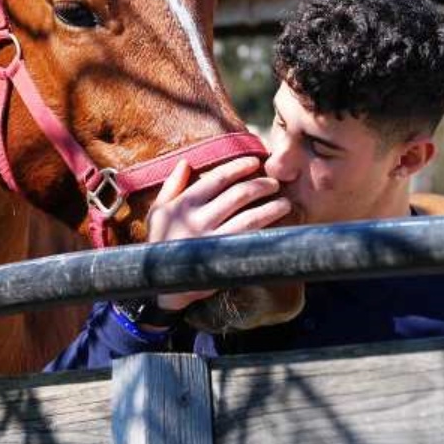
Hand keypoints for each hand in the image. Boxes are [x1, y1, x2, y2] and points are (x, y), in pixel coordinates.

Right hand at [147, 156, 291, 314]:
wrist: (163, 281)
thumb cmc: (160, 242)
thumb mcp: (158, 212)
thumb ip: (171, 186)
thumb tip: (185, 162)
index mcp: (184, 203)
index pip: (218, 178)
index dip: (239, 167)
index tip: (255, 162)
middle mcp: (199, 219)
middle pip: (238, 194)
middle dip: (261, 185)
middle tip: (275, 183)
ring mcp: (212, 239)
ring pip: (249, 217)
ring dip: (271, 208)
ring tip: (285, 203)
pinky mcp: (222, 257)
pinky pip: (249, 240)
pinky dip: (266, 230)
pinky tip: (279, 226)